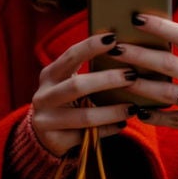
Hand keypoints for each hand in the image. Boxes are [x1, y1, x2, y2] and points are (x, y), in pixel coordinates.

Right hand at [30, 32, 136, 155]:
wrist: (46, 134)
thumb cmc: (69, 100)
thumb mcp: (70, 81)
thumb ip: (90, 68)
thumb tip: (127, 51)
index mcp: (49, 75)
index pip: (70, 56)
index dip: (91, 46)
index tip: (114, 38)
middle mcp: (44, 95)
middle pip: (77, 86)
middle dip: (107, 80)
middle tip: (132, 75)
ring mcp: (46, 120)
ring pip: (84, 116)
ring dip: (111, 111)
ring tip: (133, 107)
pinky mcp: (54, 140)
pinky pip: (86, 136)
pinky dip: (107, 129)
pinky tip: (122, 124)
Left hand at [106, 14, 177, 148]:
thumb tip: (145, 36)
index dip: (160, 26)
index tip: (136, 18)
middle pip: (169, 65)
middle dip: (139, 56)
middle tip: (115, 49)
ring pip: (168, 93)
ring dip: (140, 86)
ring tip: (118, 79)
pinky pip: (172, 120)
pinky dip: (153, 116)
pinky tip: (136, 111)